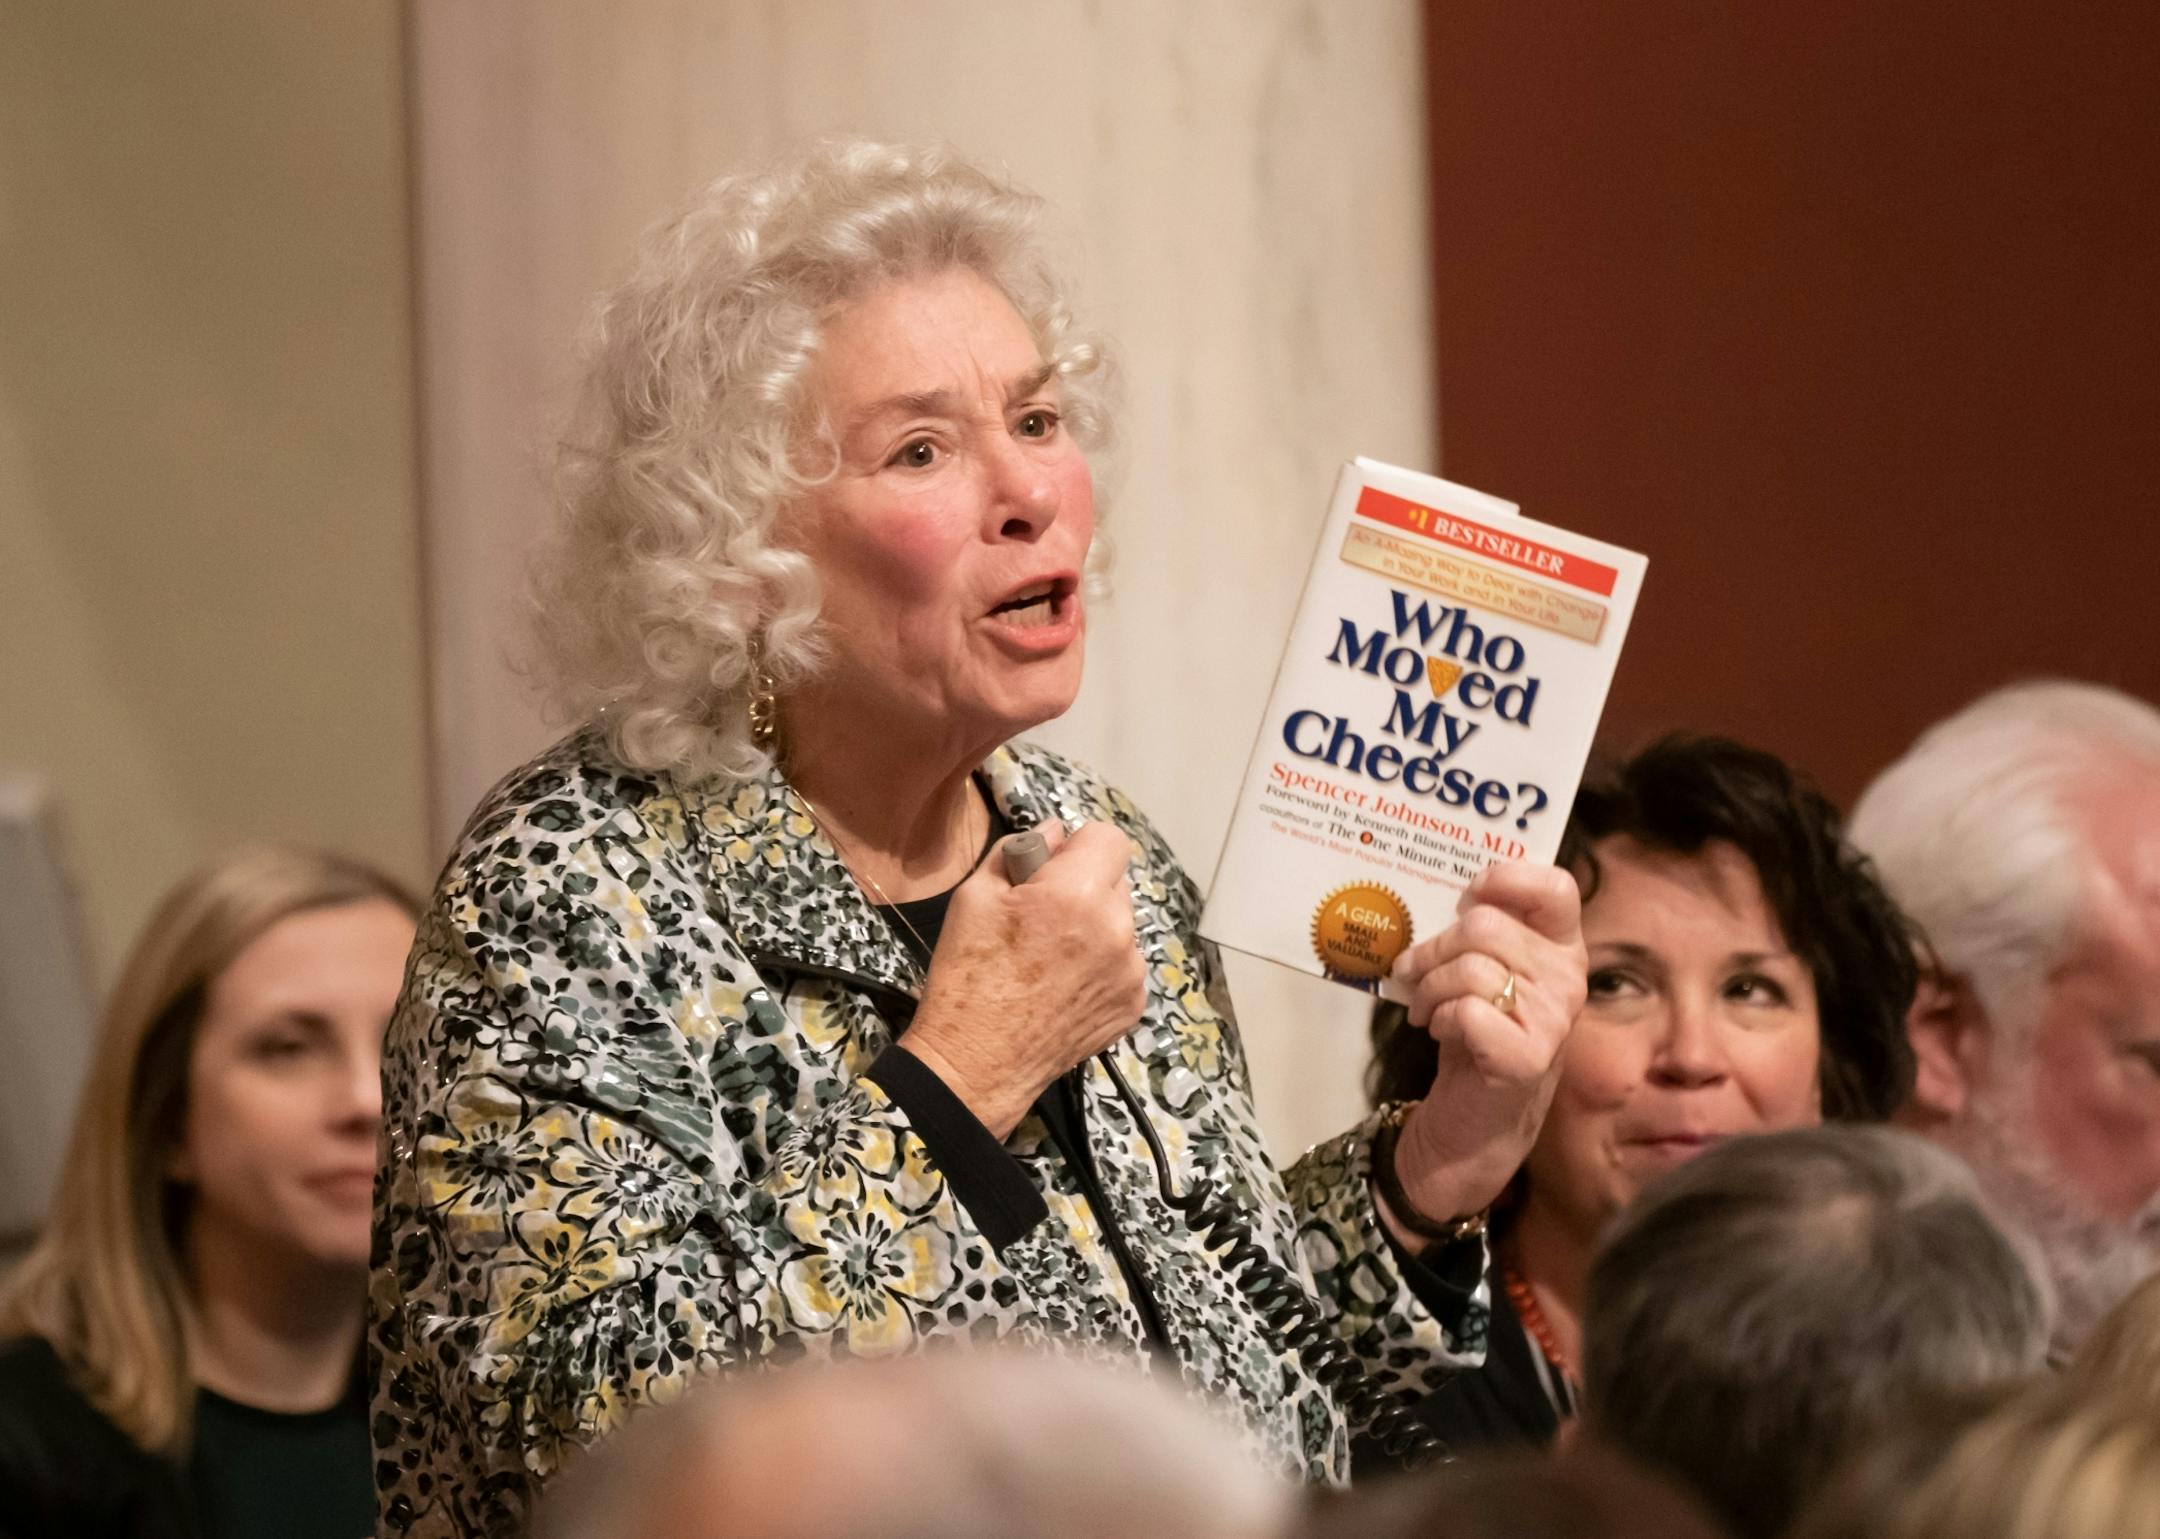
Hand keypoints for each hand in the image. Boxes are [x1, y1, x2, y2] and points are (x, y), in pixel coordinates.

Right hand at [900, 821, 1148, 1138]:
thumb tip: (1053, 833)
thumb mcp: (973, 897)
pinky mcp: (1133, 1005)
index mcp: (1077, 894)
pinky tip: (1063, 987)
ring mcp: (1131, 972)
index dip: (1078, 846)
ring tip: (1050, 959)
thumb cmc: (967, 977)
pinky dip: (1100, 966)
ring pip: (1121, 924)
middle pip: (1115, 881)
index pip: (1109, 838)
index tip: (1051, 867)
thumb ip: (1018, 852)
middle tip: (1041, 916)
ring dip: (1095, 927)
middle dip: (1085, 886)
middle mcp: (1117, 929)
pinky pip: (1123, 964)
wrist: (976, 1065)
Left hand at [1382, 861, 1586, 1241]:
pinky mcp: (1528, 1057)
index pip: (1555, 887)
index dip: (1505, 879)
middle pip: (1484, 925)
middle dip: (1433, 948)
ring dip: (1428, 988)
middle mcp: (1569, 978)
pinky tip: (1441, 1032)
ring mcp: (1554, 1019)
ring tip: (1424, 1008)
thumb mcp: (1482, 969)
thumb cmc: (1476, 1033)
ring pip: (1469, 967)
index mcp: (1562, 946)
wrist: (1475, 1119)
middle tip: (1415, 973)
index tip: (1466, 898)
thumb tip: (1449, 893)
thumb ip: (1479, 930)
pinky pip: (1466, 1010)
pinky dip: (1439, 1018)